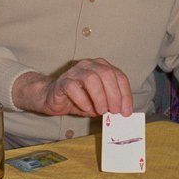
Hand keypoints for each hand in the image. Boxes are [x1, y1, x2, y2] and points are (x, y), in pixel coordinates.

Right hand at [12, 58, 132, 117]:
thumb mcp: (99, 102)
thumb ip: (110, 104)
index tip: (126, 111)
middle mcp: (89, 65)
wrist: (52, 98)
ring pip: (91, 78)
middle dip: (114, 95)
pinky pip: (73, 87)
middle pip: (107, 74)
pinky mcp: (63, 81)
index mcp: (102, 67)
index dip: (125, 94)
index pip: (119, 76)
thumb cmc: (79, 98)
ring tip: (101, 111)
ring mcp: (75, 71)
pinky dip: (82, 99)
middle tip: (115, 111)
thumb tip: (122, 113)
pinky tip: (86, 109)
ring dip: (99, 97)